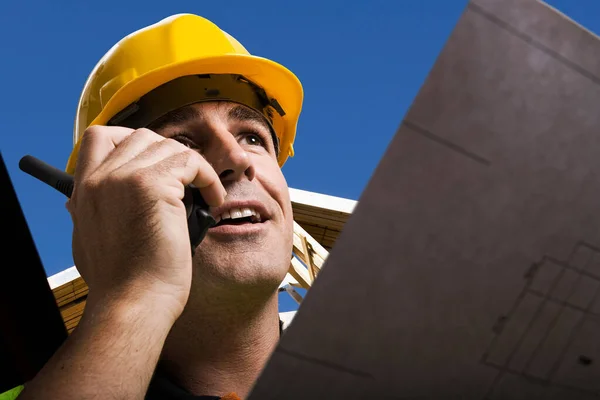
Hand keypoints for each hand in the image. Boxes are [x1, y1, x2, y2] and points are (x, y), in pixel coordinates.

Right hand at [67, 126, 225, 317]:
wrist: (133, 304)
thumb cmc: (120, 281)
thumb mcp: (88, 238)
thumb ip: (87, 211)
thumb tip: (79, 201)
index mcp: (85, 189)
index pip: (100, 136)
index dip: (130, 139)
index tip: (154, 161)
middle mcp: (101, 178)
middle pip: (141, 135)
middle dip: (170, 153)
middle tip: (186, 180)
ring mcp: (125, 179)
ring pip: (169, 147)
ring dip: (193, 168)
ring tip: (205, 194)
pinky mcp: (153, 187)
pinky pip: (191, 162)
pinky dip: (208, 177)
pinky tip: (213, 199)